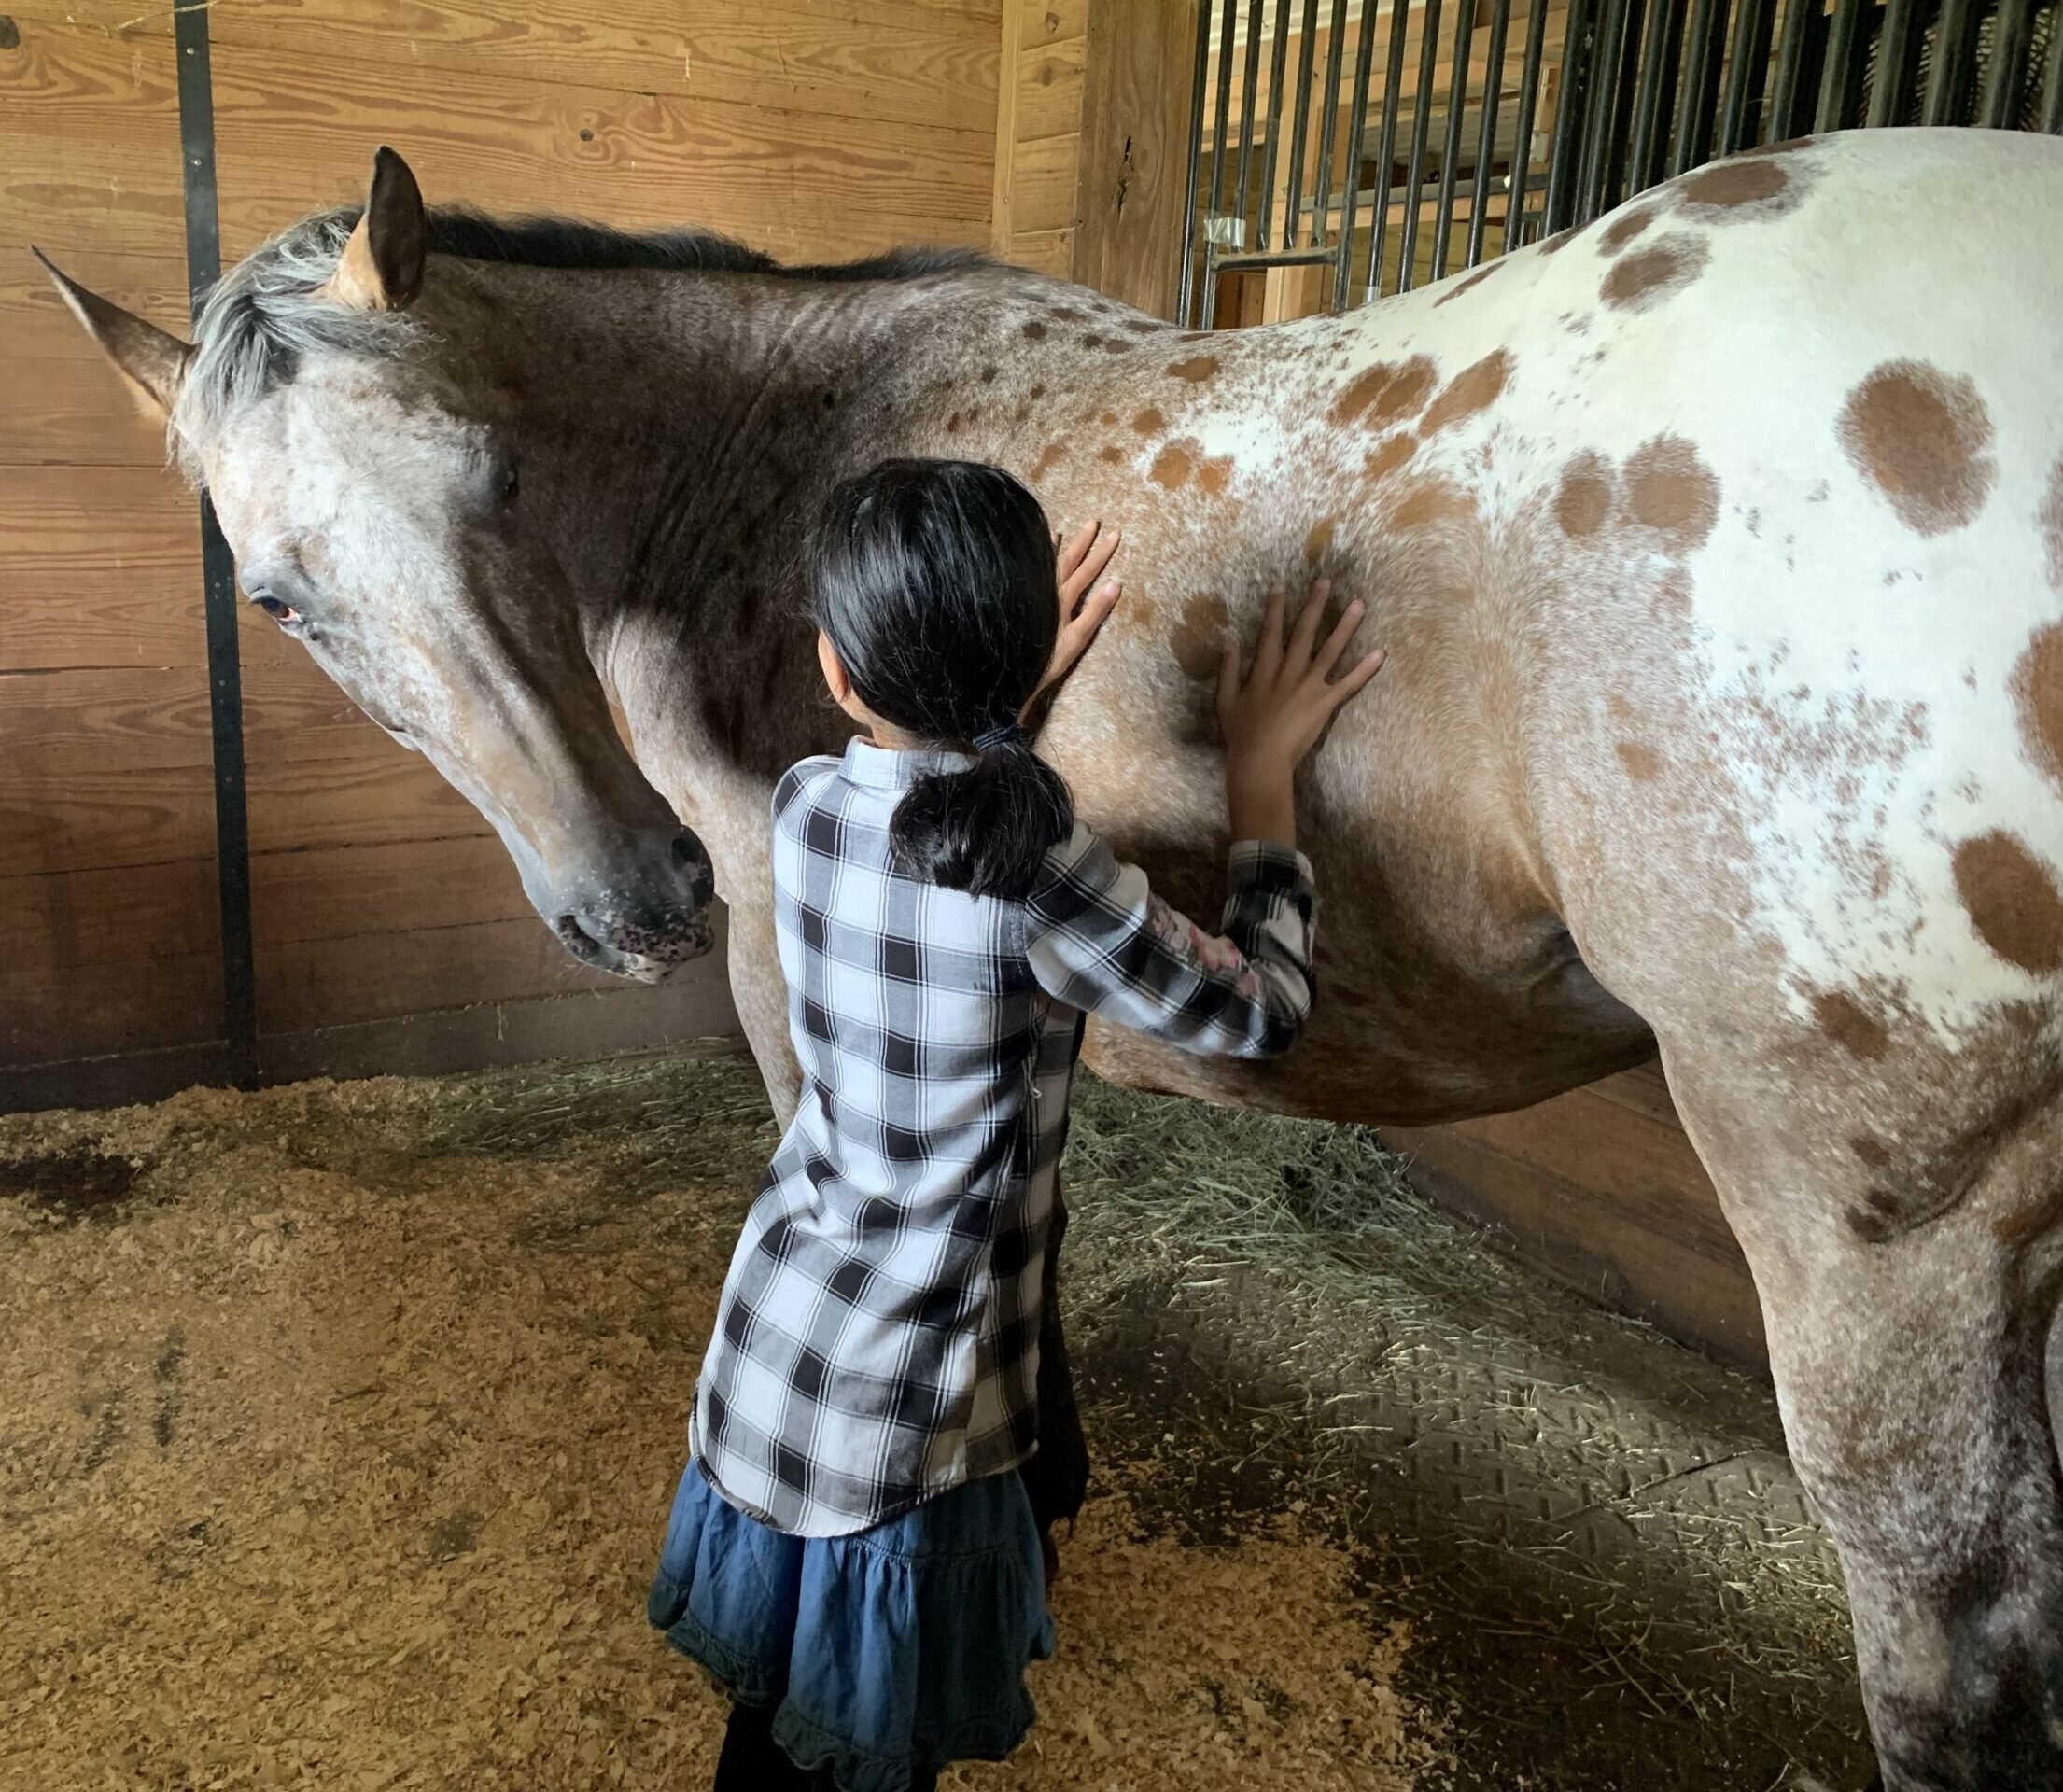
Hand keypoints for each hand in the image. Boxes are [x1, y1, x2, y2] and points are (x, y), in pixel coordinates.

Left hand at [1025, 519, 1121, 717]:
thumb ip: (1095, 611)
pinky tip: (1031, 555)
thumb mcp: (1077, 638)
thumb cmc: (1046, 659)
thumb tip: (1116, 584)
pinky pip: (1028, 572)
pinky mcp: (1020, 598)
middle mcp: (1046, 590)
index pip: (1087, 570)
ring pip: (1045, 563)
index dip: (1102, 552)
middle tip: (1094, 521)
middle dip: (1083, 541)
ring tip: (1061, 530)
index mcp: (1063, 599)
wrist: (1010, 669)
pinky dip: (1034, 561)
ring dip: (1055, 547)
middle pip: (1068, 560)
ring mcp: (1031, 593)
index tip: (1115, 534)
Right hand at [1215, 579, 1385, 846]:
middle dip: (1315, 605)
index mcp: (1264, 670)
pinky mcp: (1325, 703)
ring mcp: (1309, 686)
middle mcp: (1289, 671)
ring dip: (1346, 626)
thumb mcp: (1226, 700)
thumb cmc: (1241, 734)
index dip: (1275, 609)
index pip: (1271, 632)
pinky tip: (1380, 653)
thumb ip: (1228, 669)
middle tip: (1326, 582)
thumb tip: (1230, 641)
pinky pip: (1348, 683)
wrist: (1260, 761)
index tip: (1280, 587)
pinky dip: (1365, 669)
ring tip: (1359, 605)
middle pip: (1304, 632)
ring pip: (1330, 649)